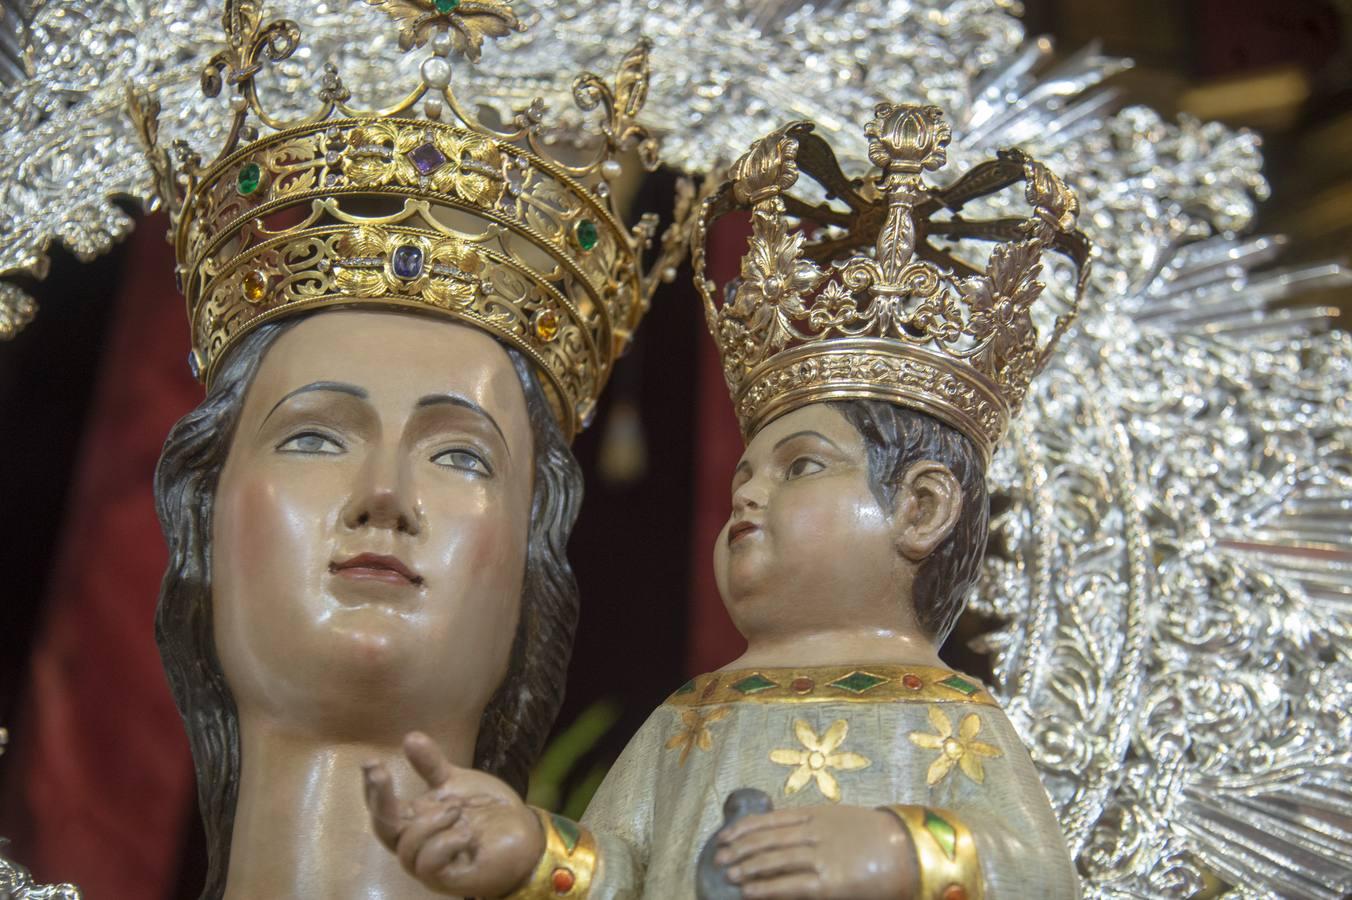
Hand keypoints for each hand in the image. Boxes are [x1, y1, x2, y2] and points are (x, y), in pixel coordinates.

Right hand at [363, 731, 544, 896]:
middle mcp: (417, 844)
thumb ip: (432, 765)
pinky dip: (447, 843)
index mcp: (415, 820)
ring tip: (458, 810)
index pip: (383, 808)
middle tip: (381, 773)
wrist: (522, 834)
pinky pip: (429, 864)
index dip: (372, 789)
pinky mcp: (447, 879)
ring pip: (407, 847)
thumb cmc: (486, 811)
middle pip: (384, 828)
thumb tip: (409, 737)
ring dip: (431, 821)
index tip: (370, 763)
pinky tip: (466, 834)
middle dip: (380, 799)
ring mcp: (430, 865)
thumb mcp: (457, 782)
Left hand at [714, 805, 915, 899]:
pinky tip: (748, 891)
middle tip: (719, 859)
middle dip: (739, 849)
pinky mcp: (829, 883)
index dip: (743, 829)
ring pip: (773, 860)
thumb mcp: (840, 820)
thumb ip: (813, 825)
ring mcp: (820, 857)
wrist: (908, 850)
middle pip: (766, 839)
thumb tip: (784, 834)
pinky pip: (789, 886)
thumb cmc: (876, 837)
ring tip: (728, 875)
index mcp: (816, 814)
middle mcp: (813, 833)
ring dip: (746, 868)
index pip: (769, 819)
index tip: (725, 837)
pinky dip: (765, 888)